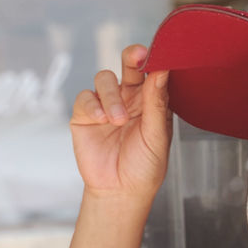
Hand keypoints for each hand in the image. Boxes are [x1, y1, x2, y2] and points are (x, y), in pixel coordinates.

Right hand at [70, 43, 171, 198]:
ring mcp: (106, 104)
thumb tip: (162, 71)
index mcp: (150, 101)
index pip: (153, 72)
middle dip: (132, 57)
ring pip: (104, 78)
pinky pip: (85, 98)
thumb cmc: (144, 166)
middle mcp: (129, 98)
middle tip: (136, 56)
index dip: (154, 60)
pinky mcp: (85, 115)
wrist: (120, 191)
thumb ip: (157, 103)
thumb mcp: (156, 136)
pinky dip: (93, 106)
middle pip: (129, 65)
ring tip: (118, 120)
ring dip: (111, 96)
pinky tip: (102, 120)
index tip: (156, 56)